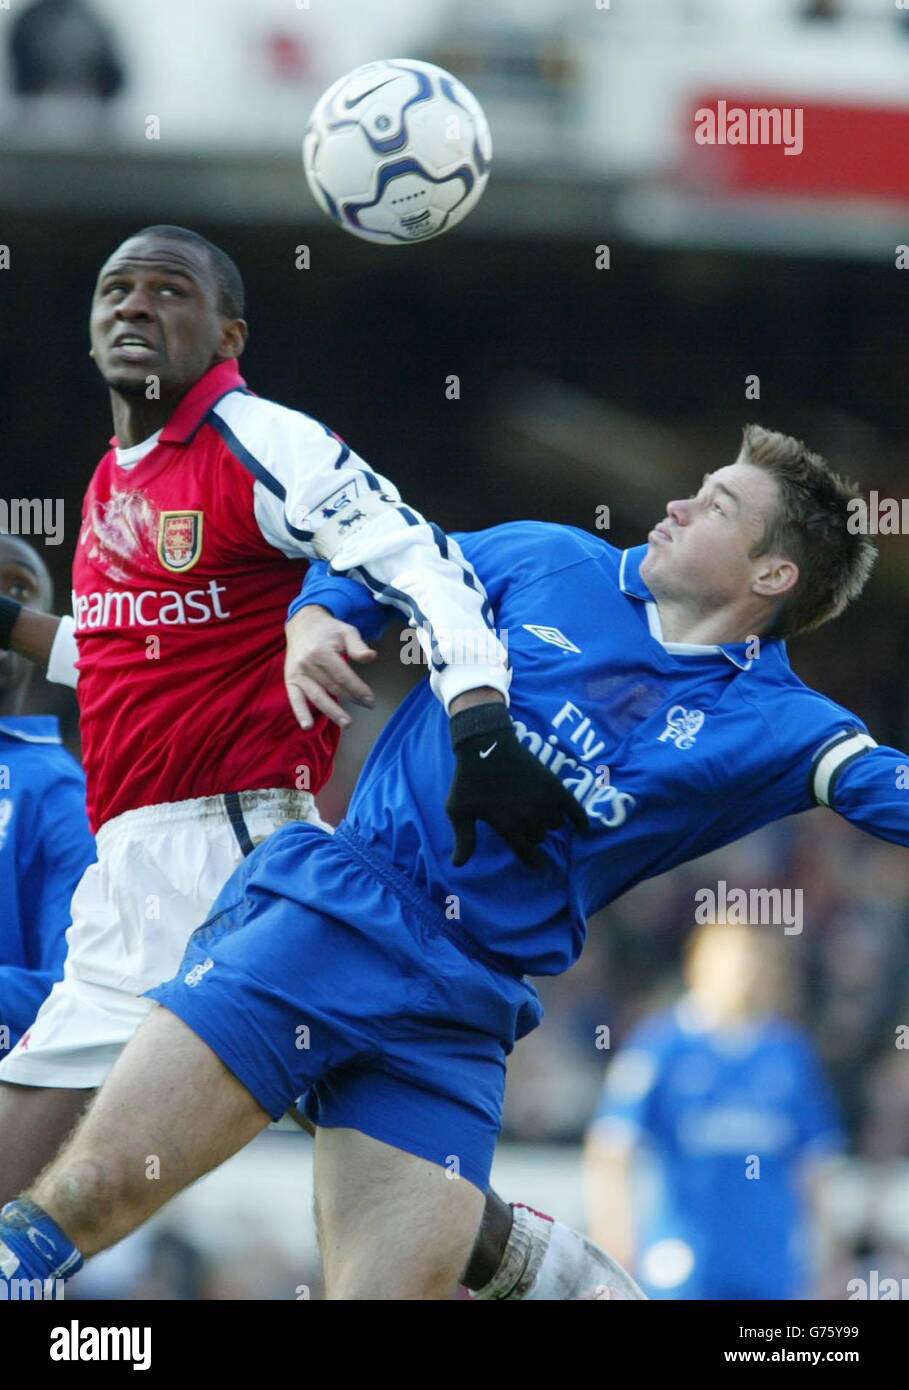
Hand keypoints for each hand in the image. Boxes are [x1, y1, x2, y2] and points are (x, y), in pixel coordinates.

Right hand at [285, 605, 376, 728]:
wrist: (302, 624)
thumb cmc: (328, 630)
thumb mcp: (346, 632)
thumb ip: (358, 646)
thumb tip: (371, 657)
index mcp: (322, 651)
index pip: (343, 676)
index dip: (358, 689)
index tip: (370, 700)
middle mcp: (307, 664)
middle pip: (333, 688)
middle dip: (352, 698)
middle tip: (367, 706)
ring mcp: (297, 673)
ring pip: (317, 696)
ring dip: (332, 712)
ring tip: (347, 723)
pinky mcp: (290, 679)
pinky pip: (295, 699)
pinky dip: (300, 713)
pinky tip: (307, 726)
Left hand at [445, 701, 588, 868]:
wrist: (486, 745)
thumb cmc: (469, 779)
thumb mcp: (458, 810)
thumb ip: (464, 839)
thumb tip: (458, 865)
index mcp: (507, 826)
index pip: (528, 854)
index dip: (534, 862)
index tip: (537, 863)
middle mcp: (529, 817)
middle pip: (539, 837)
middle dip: (533, 836)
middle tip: (525, 827)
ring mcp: (544, 801)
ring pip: (555, 824)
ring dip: (548, 823)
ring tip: (540, 816)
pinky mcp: (554, 786)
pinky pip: (574, 809)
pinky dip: (579, 819)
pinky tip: (581, 827)